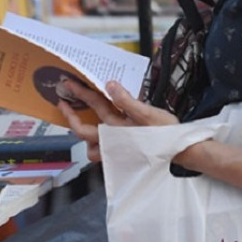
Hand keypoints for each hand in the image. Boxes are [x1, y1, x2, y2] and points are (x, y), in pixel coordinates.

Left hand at [57, 80, 178, 162]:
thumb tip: (110, 85)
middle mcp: (111, 141)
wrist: (178, 152)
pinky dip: (97, 146)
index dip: (81, 93)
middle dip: (70, 115)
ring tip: (80, 124)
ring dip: (82, 135)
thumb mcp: (148, 113)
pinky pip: (102, 153)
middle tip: (63, 103)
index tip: (70, 84)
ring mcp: (115, 151)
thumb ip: (127, 100)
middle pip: (83, 128)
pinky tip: (101, 138)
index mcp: (116, 127)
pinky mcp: (122, 158)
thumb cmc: (165, 134)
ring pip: (90, 146)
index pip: (94, 105)